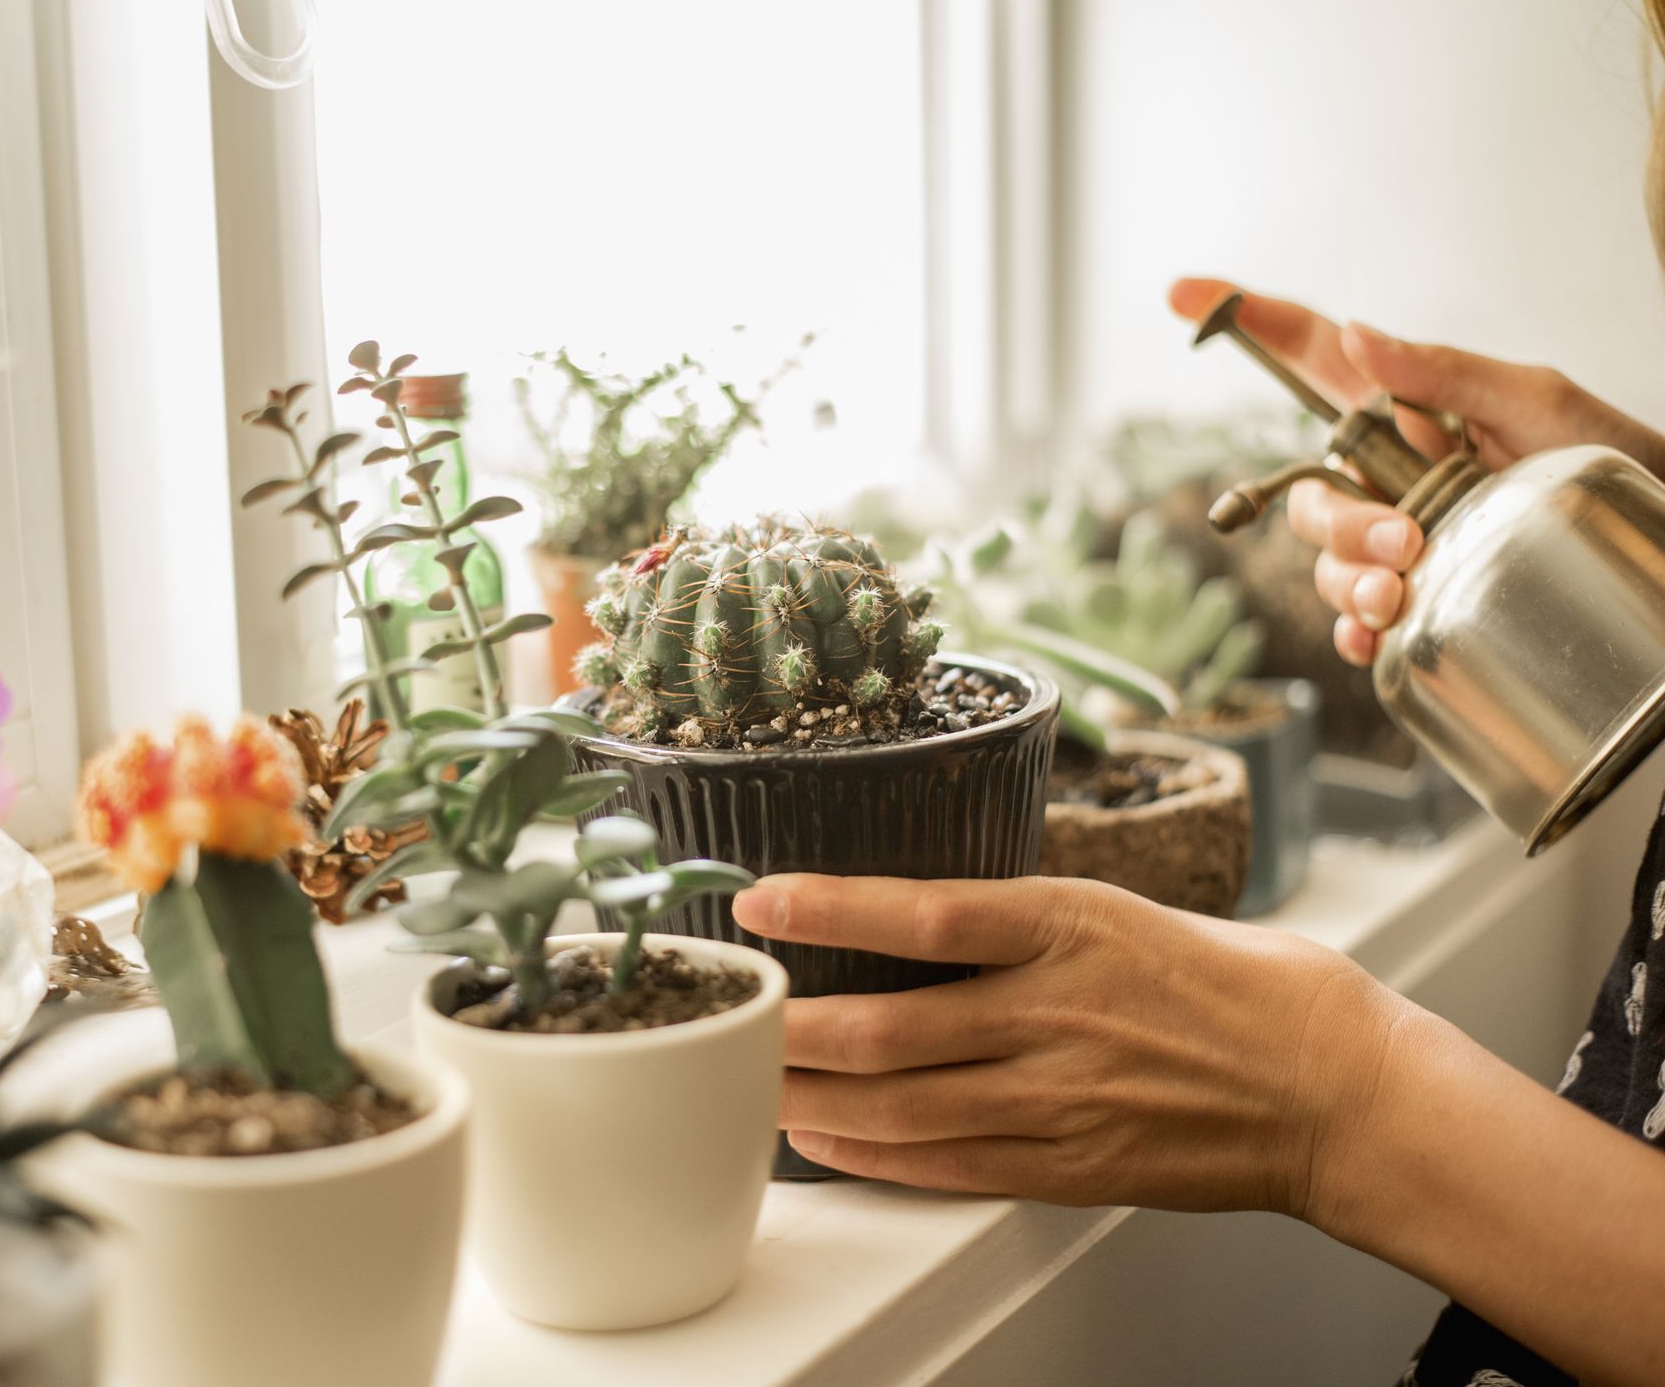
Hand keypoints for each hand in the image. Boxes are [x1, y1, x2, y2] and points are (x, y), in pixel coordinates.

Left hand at [733, 872, 1405, 1215]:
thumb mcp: (1128, 912)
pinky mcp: (1072, 1164)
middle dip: (793, 1028)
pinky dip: (876, 1157)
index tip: (760, 901)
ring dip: (814, 1099)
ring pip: (904, 1105)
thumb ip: (1024, 922)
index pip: (926, 912)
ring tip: (752, 1085)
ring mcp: (1062, 1096)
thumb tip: (921, 919)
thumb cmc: (1240, 986)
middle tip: (731, 1017)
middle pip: (891, 1027)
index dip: (831, 908)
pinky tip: (828, 1144)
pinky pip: (950, 1165)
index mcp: (1074, 926)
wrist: (1335, 1088)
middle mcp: (1058, 1010)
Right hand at [1168, 277, 1664, 664]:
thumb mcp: (1537, 399)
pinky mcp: (1415, 594)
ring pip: (1324, 560)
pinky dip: (1358, 630)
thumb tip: (1358, 335)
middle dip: (1340, 522)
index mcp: (1405, 411)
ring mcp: (1397, 537)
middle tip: (1405, 541)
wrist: (1662, 534)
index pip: (1306, 355)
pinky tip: (1379, 634)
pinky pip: (1353, 619)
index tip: (1185, 292)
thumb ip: (1444, 372)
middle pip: (1306, 491)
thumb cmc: (1612, 457)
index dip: (1245, 319)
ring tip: (1406, 594)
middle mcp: (1387, 475)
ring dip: (1351, 581)